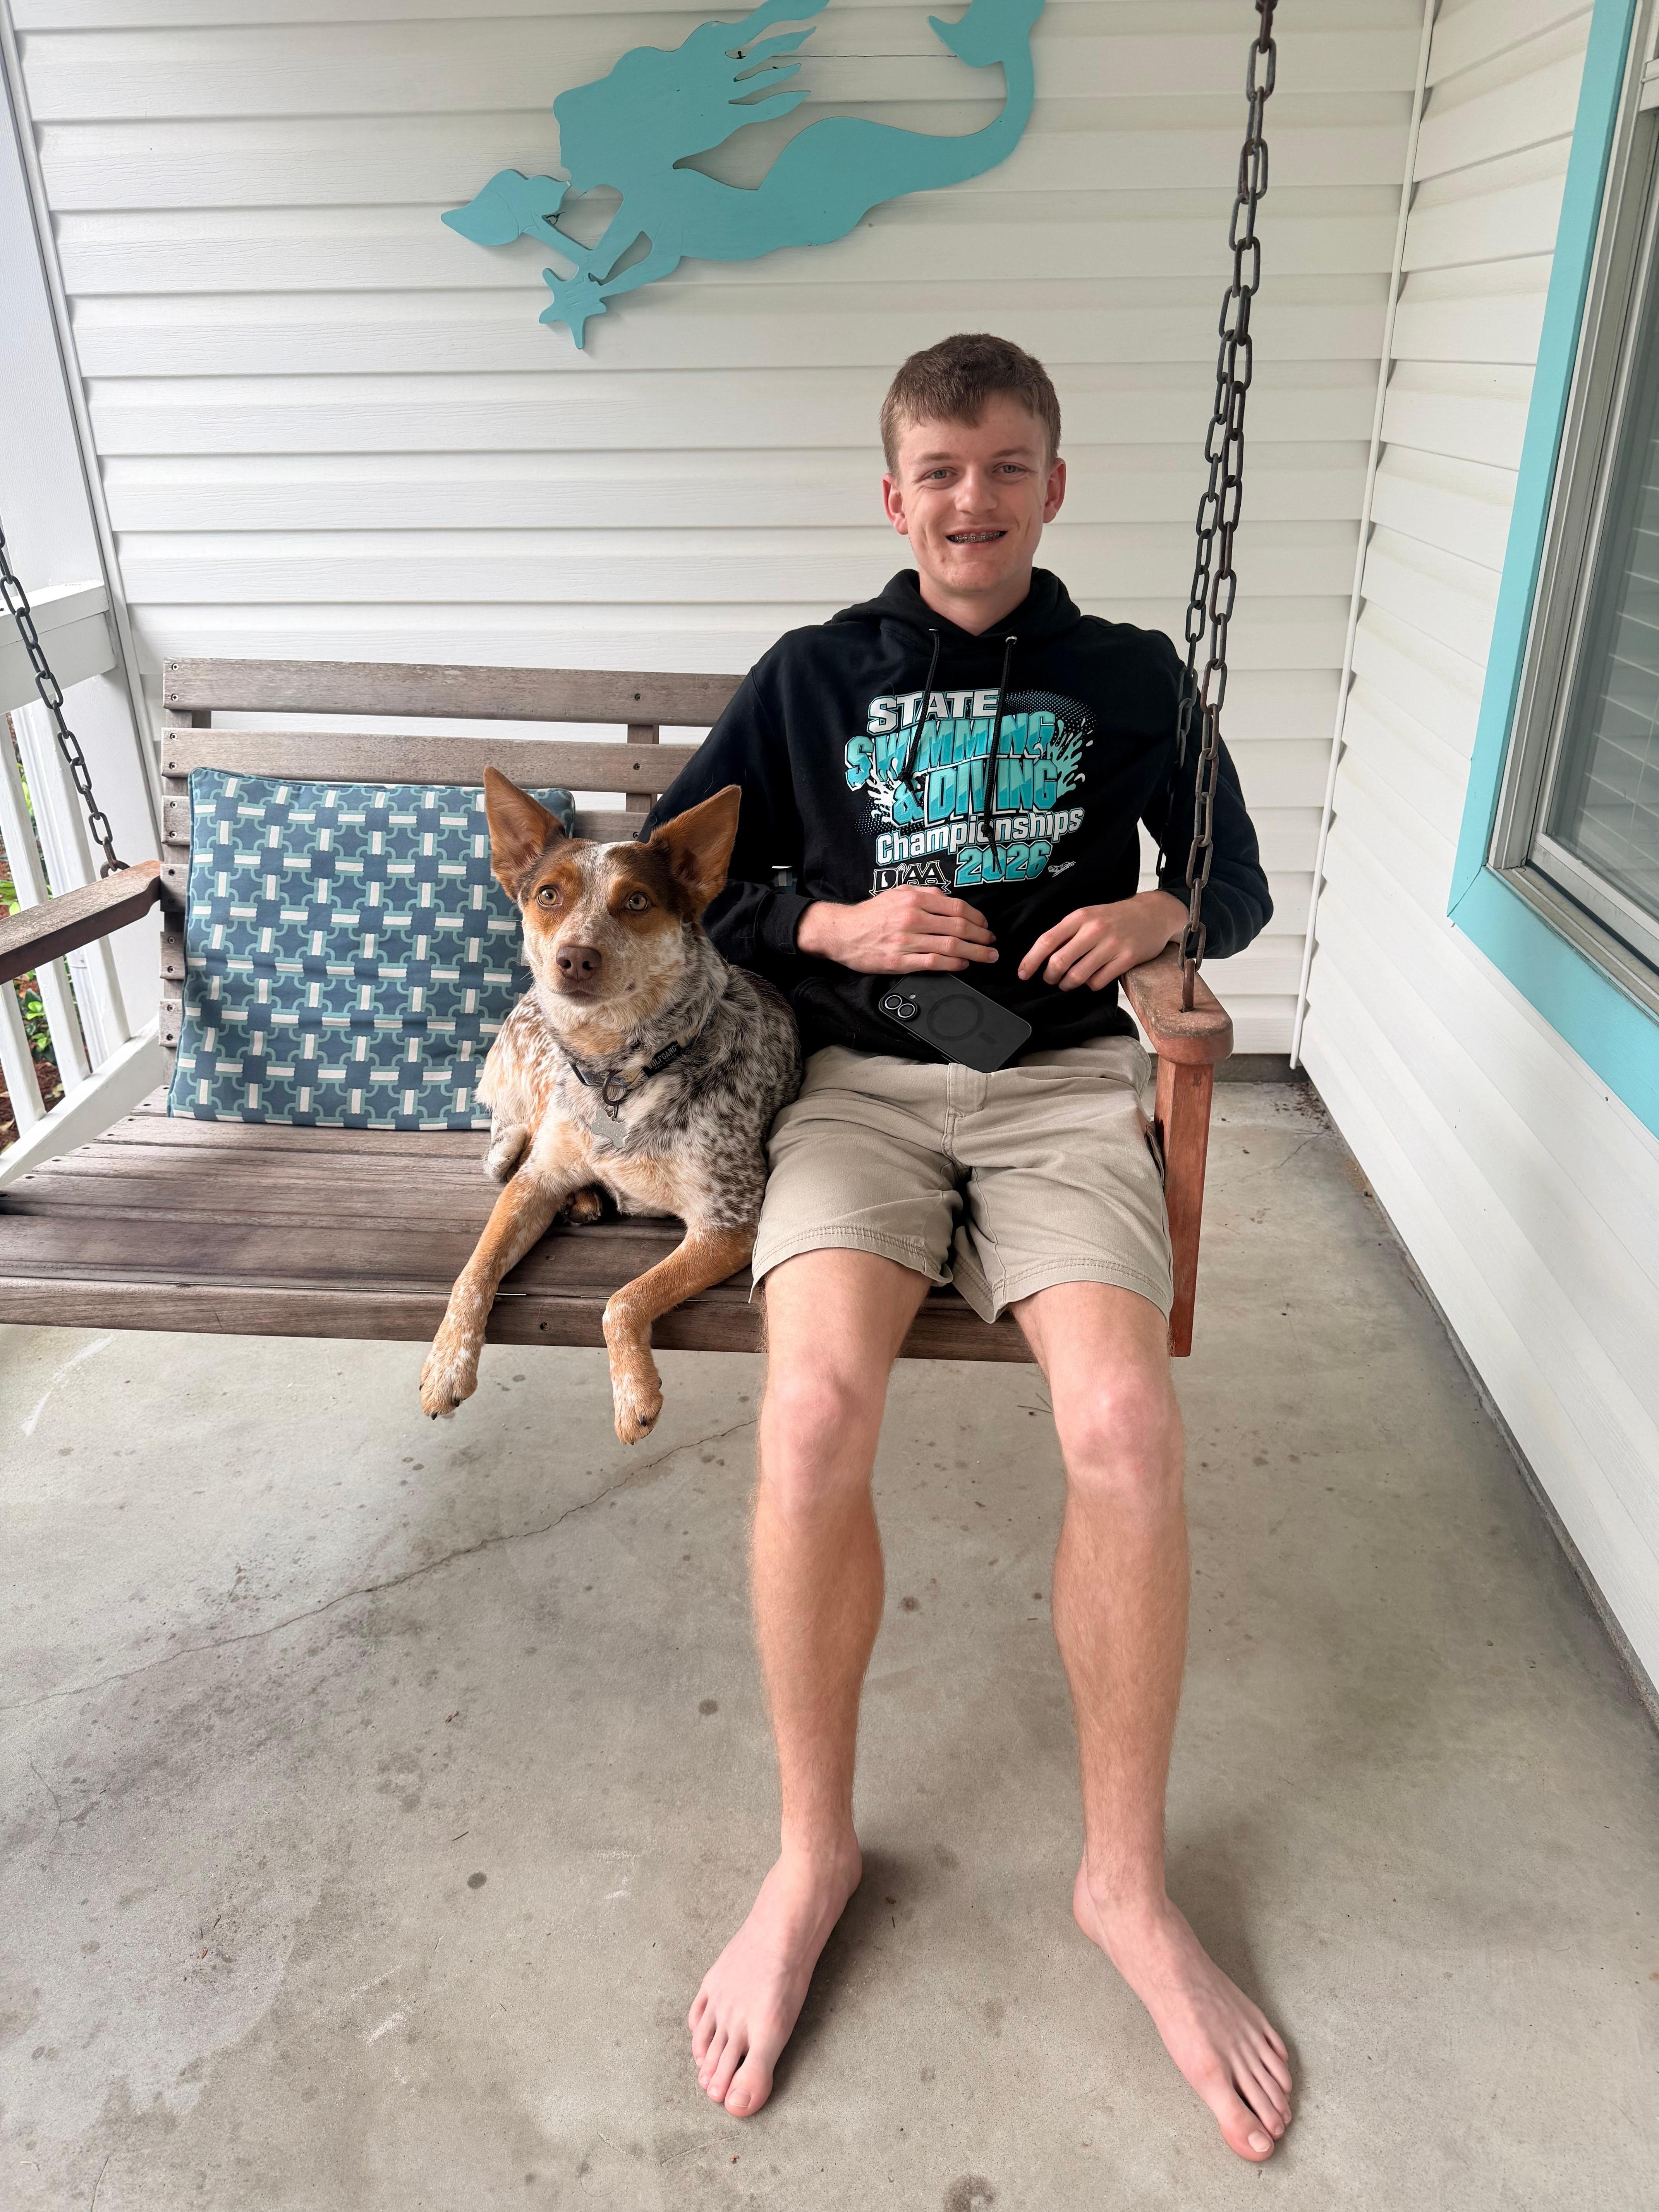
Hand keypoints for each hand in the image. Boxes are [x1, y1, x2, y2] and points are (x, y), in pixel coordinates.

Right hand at [797, 888, 996, 973]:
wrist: (842, 932)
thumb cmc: (871, 914)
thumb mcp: (896, 893)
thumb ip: (923, 894)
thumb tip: (948, 900)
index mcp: (914, 898)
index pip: (956, 907)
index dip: (977, 917)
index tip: (986, 925)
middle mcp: (912, 917)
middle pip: (958, 927)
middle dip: (981, 936)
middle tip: (993, 942)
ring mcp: (906, 940)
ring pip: (950, 946)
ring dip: (975, 952)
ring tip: (988, 956)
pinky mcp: (900, 961)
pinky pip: (934, 962)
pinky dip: (954, 964)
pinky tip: (964, 965)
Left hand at [1017, 890, 1186, 991]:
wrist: (1153, 914)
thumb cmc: (1115, 917)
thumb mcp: (1088, 915)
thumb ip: (1066, 933)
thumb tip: (1041, 957)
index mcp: (1080, 917)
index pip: (1047, 941)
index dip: (1031, 960)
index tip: (1023, 974)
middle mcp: (1094, 930)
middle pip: (1059, 962)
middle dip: (1050, 976)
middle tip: (1050, 979)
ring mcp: (1112, 945)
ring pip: (1077, 976)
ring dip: (1068, 984)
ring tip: (1068, 982)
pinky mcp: (1126, 959)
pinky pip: (1098, 982)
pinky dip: (1090, 985)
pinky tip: (1092, 978)